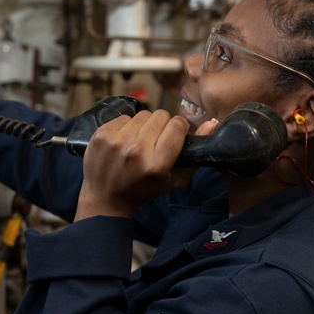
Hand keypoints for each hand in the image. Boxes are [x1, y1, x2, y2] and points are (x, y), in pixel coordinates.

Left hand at [74, 111, 217, 219]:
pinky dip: (127, 127)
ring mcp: (116, 141)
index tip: (175, 135)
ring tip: (139, 141)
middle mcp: (136, 150)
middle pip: (160, 115)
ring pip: (142, 115)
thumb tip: (211, 123)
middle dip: (162, 125)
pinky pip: (124, 117)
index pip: (177, 125)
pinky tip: (124, 141)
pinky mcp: (101, 134)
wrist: (105, 198)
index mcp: (156, 164)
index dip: (180, 127)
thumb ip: (194, 156)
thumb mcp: (174, 180)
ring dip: (144, 126)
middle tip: (156, 140)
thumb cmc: (143, 190)